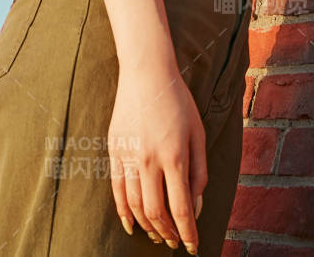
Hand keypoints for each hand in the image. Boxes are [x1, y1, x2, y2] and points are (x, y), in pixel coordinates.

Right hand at [109, 63, 205, 251]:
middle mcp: (149, 161)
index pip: (181, 208)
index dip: (188, 234)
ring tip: (157, 235)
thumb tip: (195, 206)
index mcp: (174, 157)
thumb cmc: (178, 102)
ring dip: (147, 226)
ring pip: (134, 205)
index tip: (193, 248)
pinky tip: (131, 224)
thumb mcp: (198, 135)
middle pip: (155, 212)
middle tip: (175, 242)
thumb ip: (199, 173)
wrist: (146, 73)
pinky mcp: (114, 151)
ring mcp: (128, 156)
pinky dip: (123, 211)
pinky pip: (117, 189)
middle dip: (167, 233)